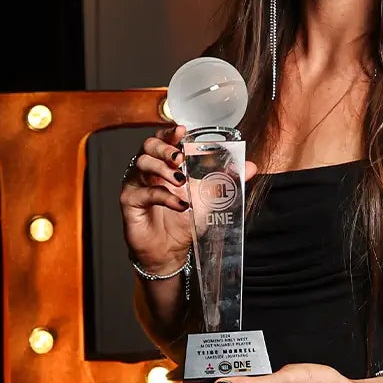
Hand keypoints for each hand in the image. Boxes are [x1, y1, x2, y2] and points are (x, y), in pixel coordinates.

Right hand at [118, 125, 256, 274]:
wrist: (169, 251)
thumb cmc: (183, 221)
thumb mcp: (210, 199)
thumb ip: (228, 181)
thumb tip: (251, 166)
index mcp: (164, 163)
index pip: (163, 139)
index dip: (170, 132)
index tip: (182, 131)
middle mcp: (147, 170)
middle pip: (148, 146)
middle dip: (165, 148)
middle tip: (180, 158)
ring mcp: (136, 184)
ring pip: (142, 164)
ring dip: (163, 169)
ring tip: (181, 181)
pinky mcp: (130, 202)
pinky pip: (144, 193)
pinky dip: (164, 196)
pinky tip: (180, 205)